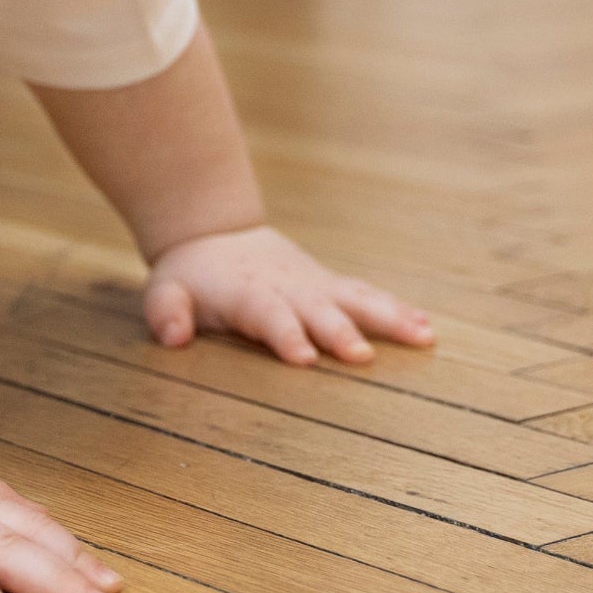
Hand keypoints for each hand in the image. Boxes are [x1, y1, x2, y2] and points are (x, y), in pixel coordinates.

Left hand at [143, 224, 433, 364]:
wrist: (217, 234)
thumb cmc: (191, 276)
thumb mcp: (165, 290)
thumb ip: (166, 312)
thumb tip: (173, 337)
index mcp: (249, 294)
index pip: (269, 316)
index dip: (286, 336)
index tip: (305, 359)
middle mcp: (289, 288)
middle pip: (318, 309)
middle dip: (339, 332)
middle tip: (362, 357)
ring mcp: (315, 285)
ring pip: (355, 299)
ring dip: (388, 318)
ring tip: (423, 336)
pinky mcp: (331, 286)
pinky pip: (367, 296)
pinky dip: (397, 310)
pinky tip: (426, 329)